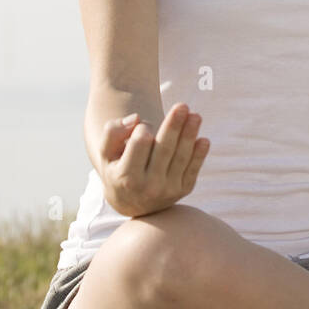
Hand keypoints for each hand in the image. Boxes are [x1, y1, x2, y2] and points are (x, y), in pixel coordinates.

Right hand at [98, 103, 209, 217]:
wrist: (132, 203)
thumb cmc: (117, 169)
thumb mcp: (105, 153)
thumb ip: (112, 132)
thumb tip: (135, 119)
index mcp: (126, 177)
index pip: (139, 144)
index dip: (142, 128)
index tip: (141, 126)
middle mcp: (148, 187)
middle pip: (164, 149)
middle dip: (174, 126)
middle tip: (182, 106)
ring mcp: (168, 190)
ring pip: (182, 157)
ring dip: (190, 134)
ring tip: (195, 116)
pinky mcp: (184, 190)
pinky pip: (193, 169)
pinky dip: (200, 154)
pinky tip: (204, 140)